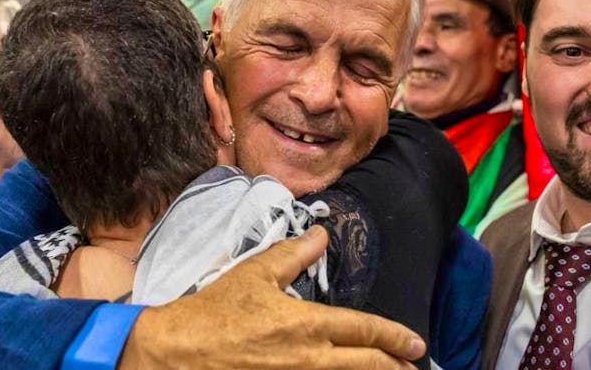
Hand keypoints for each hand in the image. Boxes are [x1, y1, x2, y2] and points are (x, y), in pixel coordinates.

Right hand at [118, 225, 424, 368]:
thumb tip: (321, 234)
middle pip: (366, 366)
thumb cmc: (213, 312)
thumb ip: (293, 254)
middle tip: (415, 368)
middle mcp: (309, 360)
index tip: (415, 345)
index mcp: (306, 326)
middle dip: (395, 367)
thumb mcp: (254, 274)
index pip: (364, 331)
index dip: (394, 337)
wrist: (175, 353)